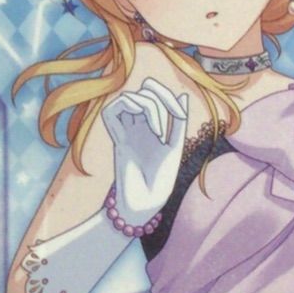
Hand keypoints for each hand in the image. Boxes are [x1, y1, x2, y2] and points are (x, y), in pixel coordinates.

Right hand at [100, 78, 189, 220]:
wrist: (148, 199)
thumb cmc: (162, 176)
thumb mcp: (176, 143)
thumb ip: (178, 119)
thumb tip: (182, 94)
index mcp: (148, 126)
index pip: (150, 95)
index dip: (164, 93)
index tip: (178, 112)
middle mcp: (134, 126)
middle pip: (141, 93)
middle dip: (159, 99)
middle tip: (169, 125)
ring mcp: (123, 131)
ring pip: (128, 98)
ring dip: (149, 107)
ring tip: (159, 131)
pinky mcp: (115, 138)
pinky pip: (110, 110)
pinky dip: (130, 110)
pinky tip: (147, 127)